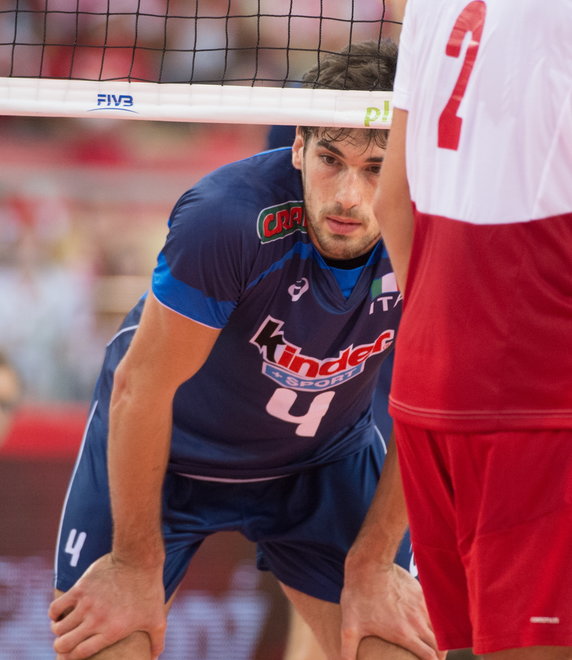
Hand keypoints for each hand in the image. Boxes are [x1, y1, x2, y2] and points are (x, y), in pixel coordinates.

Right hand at [49, 553, 165, 659]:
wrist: (139, 560)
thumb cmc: (149, 589)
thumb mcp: (157, 618)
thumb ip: (157, 641)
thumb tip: (155, 658)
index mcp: (112, 632)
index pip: (79, 654)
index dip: (71, 659)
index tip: (70, 656)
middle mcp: (96, 621)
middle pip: (64, 644)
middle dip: (61, 648)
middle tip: (65, 643)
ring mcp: (86, 604)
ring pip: (58, 628)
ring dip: (58, 630)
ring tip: (64, 627)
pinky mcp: (80, 588)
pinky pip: (56, 608)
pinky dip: (54, 614)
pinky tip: (60, 613)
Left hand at [340, 561, 444, 659]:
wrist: (368, 565)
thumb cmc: (358, 596)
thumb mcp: (349, 627)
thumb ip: (348, 650)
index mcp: (403, 634)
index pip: (429, 656)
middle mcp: (416, 621)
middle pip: (439, 644)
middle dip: (441, 655)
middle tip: (438, 659)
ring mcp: (420, 605)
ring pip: (439, 627)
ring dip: (440, 638)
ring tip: (436, 644)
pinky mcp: (419, 591)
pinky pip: (434, 609)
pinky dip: (436, 619)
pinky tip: (431, 621)